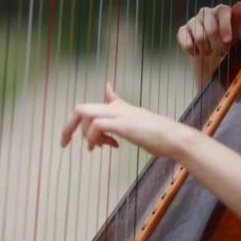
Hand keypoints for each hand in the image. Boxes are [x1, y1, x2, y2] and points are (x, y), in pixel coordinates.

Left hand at [60, 83, 183, 158]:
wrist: (174, 138)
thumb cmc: (157, 135)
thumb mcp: (135, 122)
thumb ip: (121, 112)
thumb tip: (111, 93)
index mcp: (119, 107)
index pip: (93, 103)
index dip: (78, 120)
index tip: (68, 139)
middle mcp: (116, 107)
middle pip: (81, 109)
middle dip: (69, 127)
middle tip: (65, 144)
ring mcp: (119, 114)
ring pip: (85, 115)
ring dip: (86, 135)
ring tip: (97, 147)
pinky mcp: (122, 124)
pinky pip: (97, 125)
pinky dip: (95, 138)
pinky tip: (105, 146)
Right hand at [177, 1, 240, 56]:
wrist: (210, 52)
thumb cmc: (225, 40)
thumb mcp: (235, 32)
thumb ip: (237, 18)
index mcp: (220, 10)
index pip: (223, 12)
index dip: (225, 28)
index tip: (228, 41)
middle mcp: (205, 12)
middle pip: (211, 29)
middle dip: (217, 45)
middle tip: (220, 52)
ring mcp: (192, 21)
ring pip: (199, 38)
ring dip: (206, 50)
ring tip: (210, 51)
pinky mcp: (182, 30)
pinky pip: (187, 43)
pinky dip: (194, 52)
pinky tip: (198, 51)